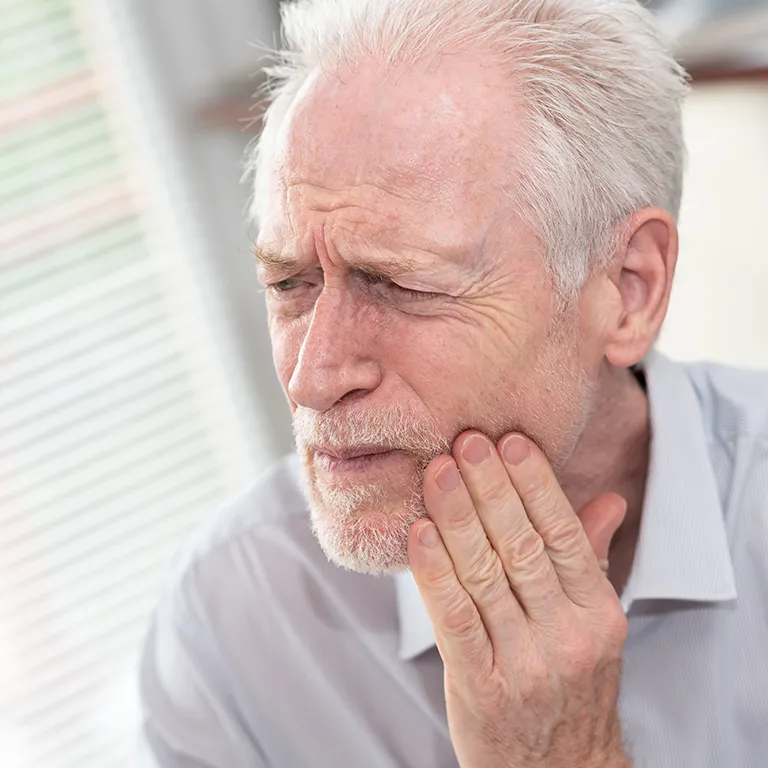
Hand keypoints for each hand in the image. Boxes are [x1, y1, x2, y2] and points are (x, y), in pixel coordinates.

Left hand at [407, 431, 629, 767]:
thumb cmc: (570, 685)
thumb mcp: (593, 623)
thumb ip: (590, 557)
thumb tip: (608, 499)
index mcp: (598, 614)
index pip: (564, 535)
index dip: (535, 485)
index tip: (510, 442)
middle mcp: (567, 638)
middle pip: (522, 547)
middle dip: (491, 489)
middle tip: (466, 441)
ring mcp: (525, 665)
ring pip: (484, 576)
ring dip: (457, 518)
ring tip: (437, 472)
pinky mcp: (482, 688)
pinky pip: (455, 620)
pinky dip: (435, 573)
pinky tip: (420, 532)